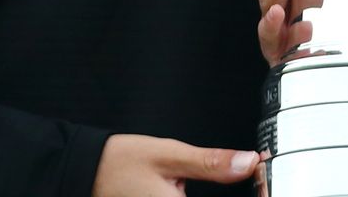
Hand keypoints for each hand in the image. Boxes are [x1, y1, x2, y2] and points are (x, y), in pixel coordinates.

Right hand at [90, 133, 256, 195]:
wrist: (84, 172)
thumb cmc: (119, 163)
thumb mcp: (168, 155)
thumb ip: (211, 163)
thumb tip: (248, 162)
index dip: (253, 196)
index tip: (262, 188)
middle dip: (234, 194)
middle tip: (250, 184)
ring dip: (216, 194)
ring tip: (225, 185)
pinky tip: (190, 189)